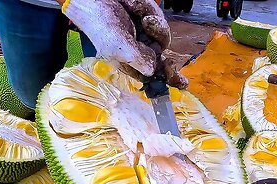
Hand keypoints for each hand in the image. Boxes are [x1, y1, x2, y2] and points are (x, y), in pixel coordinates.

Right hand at [61, 0, 187, 88]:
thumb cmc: (100, 25)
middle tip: (149, 26)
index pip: (154, 77)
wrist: (95, 1)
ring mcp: (146, 37)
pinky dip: (147, 11)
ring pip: (163, 36)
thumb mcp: (117, 47)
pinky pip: (159, 20)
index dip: (168, 79)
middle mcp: (141, 52)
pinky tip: (133, 6)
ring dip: (154, 25)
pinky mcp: (149, 21)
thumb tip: (153, 70)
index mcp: (132, 64)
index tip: (181, 82)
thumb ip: (137, 59)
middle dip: (159, 39)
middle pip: (163, 57)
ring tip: (140, 16)